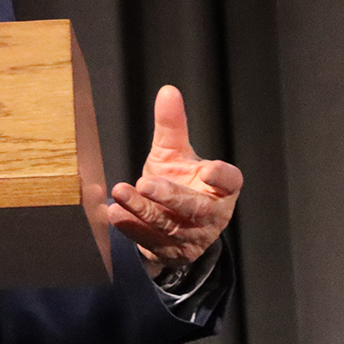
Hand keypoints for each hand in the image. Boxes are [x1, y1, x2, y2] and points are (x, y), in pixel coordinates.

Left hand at [107, 85, 242, 277]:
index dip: (221, 177)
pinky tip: (114, 214)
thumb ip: (173, 126)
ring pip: (168, 226)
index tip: (208, 170)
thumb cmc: (177, 182)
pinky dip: (131, 229)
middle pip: (195, 207)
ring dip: (142, 211)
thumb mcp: (174, 153)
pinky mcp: (170, 253)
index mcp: (220, 189)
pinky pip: (150, 242)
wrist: (167, 225)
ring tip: (120, 193)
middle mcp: (211, 215)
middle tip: (146, 182)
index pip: (229, 181)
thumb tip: (167, 90)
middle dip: (170, 196)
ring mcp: (191, 237)